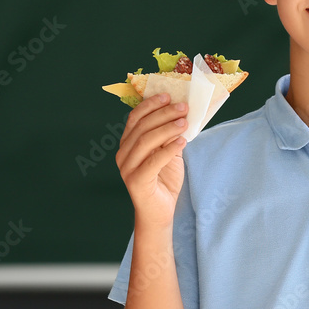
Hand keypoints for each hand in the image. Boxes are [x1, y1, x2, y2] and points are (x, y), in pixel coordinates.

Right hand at [115, 93, 188, 226]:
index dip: (150, 105)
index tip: (169, 96)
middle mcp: (123, 154)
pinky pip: (152, 161)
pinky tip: (182, 142)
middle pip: (141, 127)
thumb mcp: (168, 152)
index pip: (135, 118)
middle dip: (163, 114)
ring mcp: (127, 168)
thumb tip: (181, 112)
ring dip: (167, 129)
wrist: (159, 213)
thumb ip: (170, 135)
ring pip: (145, 141)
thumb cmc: (163, 180)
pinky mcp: (136, 182)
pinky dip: (168, 149)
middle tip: (183, 107)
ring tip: (184, 122)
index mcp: (127, 144)